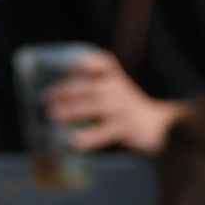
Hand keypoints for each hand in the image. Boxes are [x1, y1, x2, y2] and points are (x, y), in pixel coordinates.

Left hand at [43, 47, 179, 154]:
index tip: (66, 69)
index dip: (84, 63)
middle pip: (91, 86)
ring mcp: (124, 107)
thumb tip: (55, 105)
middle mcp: (119, 89)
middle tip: (46, 97)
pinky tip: (75, 142)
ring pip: (96, 106)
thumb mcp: (114, 95)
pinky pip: (107, 131)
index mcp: (116, 78)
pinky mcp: (128, 126)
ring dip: (73, 110)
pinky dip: (91, 136)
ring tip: (53, 115)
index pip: (103, 62)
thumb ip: (91, 96)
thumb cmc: (126, 112)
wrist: (158, 128)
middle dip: (67, 90)